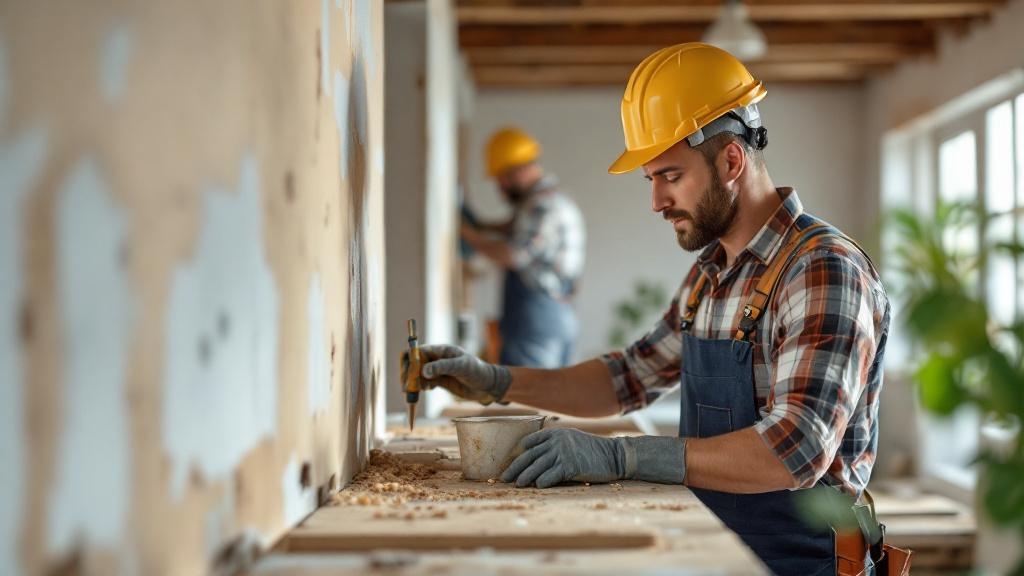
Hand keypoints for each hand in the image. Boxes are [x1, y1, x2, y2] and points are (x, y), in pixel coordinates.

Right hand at [400, 344, 510, 404]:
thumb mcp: (461, 367)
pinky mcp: (440, 381)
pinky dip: (421, 387)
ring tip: (416, 391)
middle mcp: (437, 359)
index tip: (407, 373)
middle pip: (414, 364)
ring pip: (418, 375)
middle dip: (408, 374)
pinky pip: (424, 382)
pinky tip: (427, 390)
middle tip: (406, 387)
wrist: (488, 386)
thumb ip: (442, 367)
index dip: (408, 360)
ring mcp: (437, 370)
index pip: (417, 351)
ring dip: (414, 382)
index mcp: (441, 351)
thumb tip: (423, 371)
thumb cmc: (477, 371)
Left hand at [500, 428, 626, 487]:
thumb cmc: (593, 451)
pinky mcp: (570, 466)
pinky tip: (537, 487)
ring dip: (525, 477)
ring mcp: (563, 453)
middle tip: (505, 478)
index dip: (519, 453)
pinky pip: (551, 475)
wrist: (614, 456)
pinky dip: (542, 482)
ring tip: (517, 485)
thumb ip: (556, 445)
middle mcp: (557, 441)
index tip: (511, 462)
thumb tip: (537, 459)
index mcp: (556, 433)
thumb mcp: (572, 440)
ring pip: (537, 467)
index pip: (531, 442)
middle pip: (529, 456)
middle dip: (515, 467)